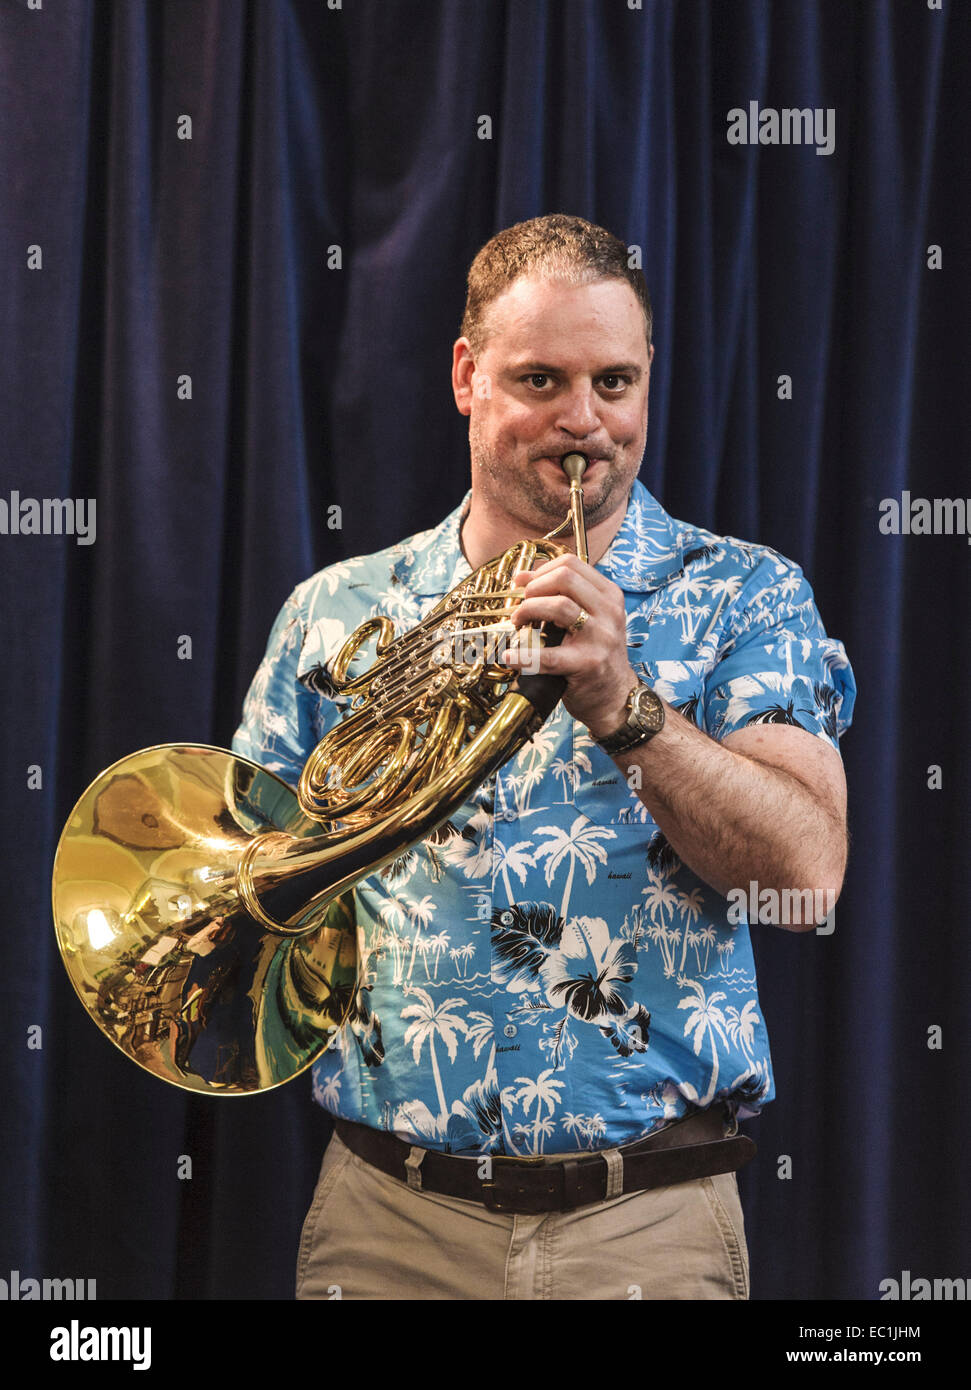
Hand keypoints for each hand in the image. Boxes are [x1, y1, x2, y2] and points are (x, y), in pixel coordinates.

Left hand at [503, 553, 638, 738]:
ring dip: (528, 611)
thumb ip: (562, 596)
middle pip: (564, 578)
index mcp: (609, 596)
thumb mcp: (590, 618)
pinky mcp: (588, 664)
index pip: (571, 564)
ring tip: (518, 624)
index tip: (523, 584)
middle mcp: (609, 612)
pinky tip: (510, 656)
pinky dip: (523, 655)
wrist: (615, 696)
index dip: (540, 570)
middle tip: (522, 606)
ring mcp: (601, 637)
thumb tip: (522, 577)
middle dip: (534, 588)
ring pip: (558, 606)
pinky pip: (547, 656)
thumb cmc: (595, 654)